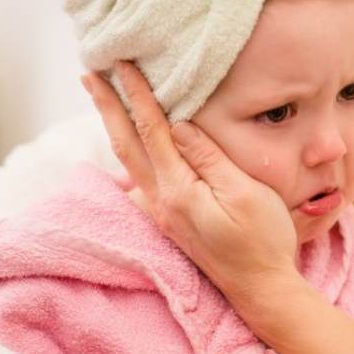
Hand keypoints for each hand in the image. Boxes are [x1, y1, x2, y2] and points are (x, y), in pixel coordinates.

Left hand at [82, 62, 297, 301]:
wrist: (263, 290)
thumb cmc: (264, 241)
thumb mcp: (245, 193)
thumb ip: (210, 158)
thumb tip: (180, 124)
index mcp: (179, 190)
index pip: (152, 130)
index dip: (137, 94)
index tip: (123, 63)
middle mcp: (162, 201)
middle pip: (127, 144)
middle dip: (108, 105)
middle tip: (89, 73)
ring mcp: (165, 213)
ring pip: (131, 160)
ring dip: (116, 126)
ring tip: (105, 99)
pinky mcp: (173, 220)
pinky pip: (143, 175)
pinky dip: (133, 149)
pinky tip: (134, 143)